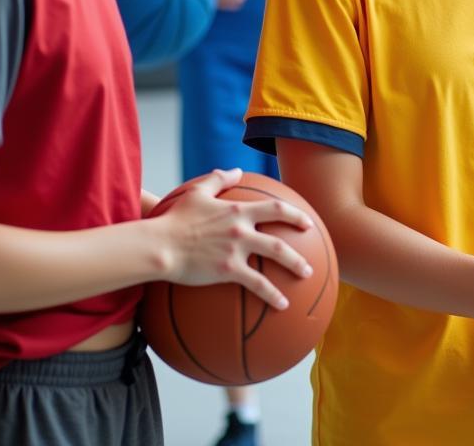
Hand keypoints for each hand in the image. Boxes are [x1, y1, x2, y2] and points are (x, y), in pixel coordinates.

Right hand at [156, 168, 313, 310]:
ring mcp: (237, 249)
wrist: (159, 245)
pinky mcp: (228, 270)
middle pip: (280, 234)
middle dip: (300, 242)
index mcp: (238, 210)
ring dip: (295, 265)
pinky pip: (256, 284)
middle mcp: (242, 228)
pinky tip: (283, 304)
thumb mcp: (197, 192)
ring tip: (307, 275)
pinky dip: (272, 294)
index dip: (294, 214)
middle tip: (313, 249)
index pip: (274, 207)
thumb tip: (235, 170)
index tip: (308, 221)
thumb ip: (218, 178)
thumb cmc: (175, 219)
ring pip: (275, 256)